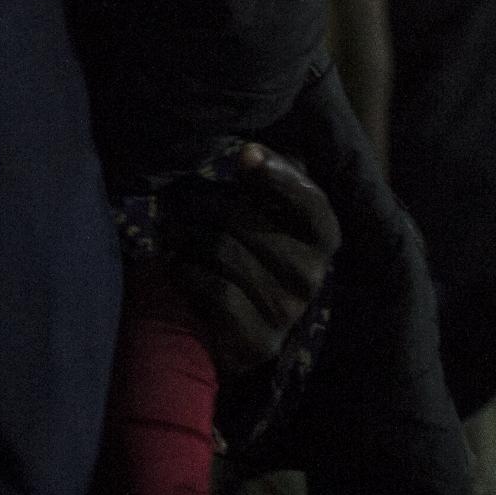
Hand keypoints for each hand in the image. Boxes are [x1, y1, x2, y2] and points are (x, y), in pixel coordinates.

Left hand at [157, 145, 340, 376]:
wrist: (243, 331)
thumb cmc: (252, 254)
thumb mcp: (268, 214)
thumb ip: (266, 180)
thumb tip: (248, 154)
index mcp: (322, 239)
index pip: (310, 202)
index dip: (279, 176)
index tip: (244, 155)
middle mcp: (312, 276)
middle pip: (242, 220)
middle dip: (202, 206)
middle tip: (176, 203)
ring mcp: (287, 311)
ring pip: (222, 250)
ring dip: (187, 237)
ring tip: (173, 234)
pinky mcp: (260, 340)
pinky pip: (213, 288)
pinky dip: (187, 272)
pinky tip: (179, 266)